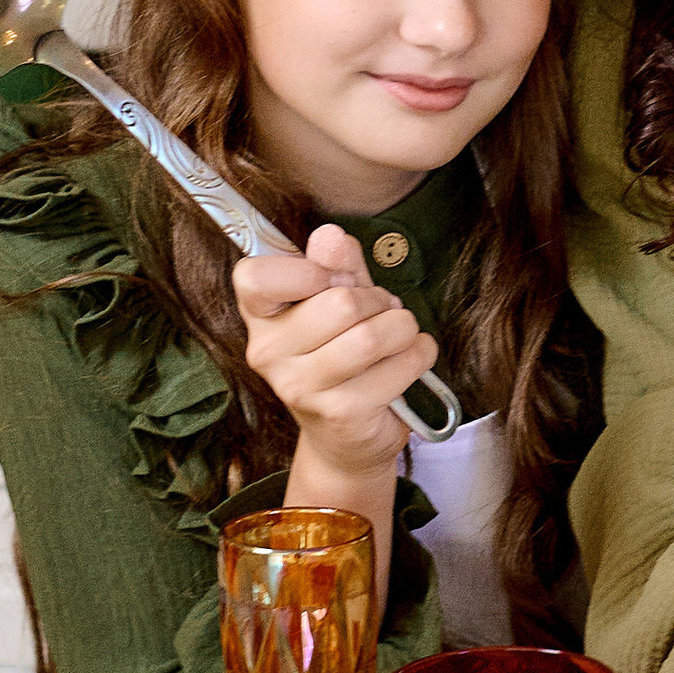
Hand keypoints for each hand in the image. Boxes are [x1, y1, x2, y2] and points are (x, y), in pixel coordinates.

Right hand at [232, 224, 433, 492]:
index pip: (254, 276)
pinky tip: (409, 359)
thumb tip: (330, 235)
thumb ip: (338, 265)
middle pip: (339, 302)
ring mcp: (300, 388)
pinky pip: (399, 365)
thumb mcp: (341, 299)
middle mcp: (269, 353)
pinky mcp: (340, 413)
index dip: (304, 268)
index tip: (329, 279)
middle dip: (377, 300)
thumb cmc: (343, 354)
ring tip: (398, 334)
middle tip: (381, 312)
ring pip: (371, 336)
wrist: (346, 436)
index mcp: (261, 316)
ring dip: (402, 327)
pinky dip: (419, 353)